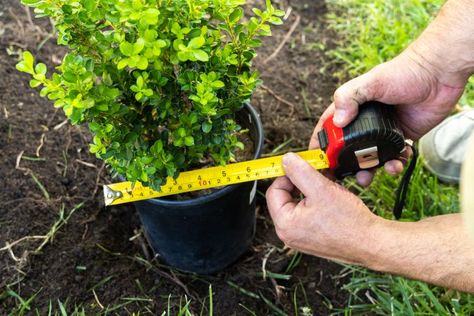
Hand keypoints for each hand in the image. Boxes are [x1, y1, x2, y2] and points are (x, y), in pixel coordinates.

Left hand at [266, 153, 381, 264]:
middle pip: (286, 197)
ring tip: (328, 185)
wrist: (372, 242)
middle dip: (301, 182)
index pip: (274, 190)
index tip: (303, 167)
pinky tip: (332, 197)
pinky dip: (318, 201)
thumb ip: (299, 171)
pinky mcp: (314, 237)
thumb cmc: (349, 222)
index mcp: (285, 224)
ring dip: (312, 190)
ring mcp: (301, 237)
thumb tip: (286, 160)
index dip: (288, 175)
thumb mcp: (321, 188)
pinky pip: (309, 213)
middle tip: (317, 173)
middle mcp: (289, 234)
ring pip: (299, 203)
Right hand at [310, 48, 466, 185]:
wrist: (440, 74)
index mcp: (351, 107)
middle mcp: (364, 121)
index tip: (318, 161)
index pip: (329, 128)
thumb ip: (350, 97)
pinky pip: (394, 157)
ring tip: (371, 177)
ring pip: (370, 157)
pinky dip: (394, 164)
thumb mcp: (372, 81)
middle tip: (347, 176)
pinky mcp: (401, 138)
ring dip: (369, 170)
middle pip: (348, 149)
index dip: (322, 145)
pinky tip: (397, 163)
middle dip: (346, 165)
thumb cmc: (404, 71)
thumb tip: (338, 121)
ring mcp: (383, 131)